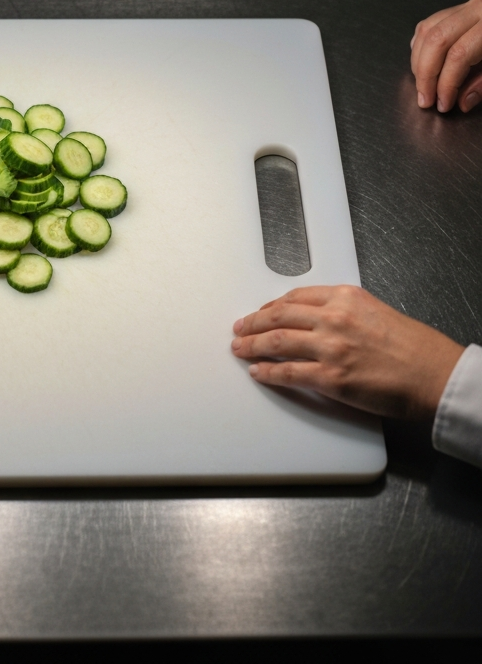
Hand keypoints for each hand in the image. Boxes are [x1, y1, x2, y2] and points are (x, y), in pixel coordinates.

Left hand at [231, 285, 463, 419]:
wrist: (436, 375)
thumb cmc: (414, 348)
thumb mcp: (375, 311)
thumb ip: (342, 310)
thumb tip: (313, 318)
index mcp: (345, 297)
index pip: (294, 297)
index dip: (270, 306)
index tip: (261, 312)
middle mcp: (334, 318)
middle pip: (278, 316)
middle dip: (252, 322)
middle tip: (239, 328)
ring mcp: (330, 348)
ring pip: (276, 342)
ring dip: (251, 345)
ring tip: (239, 348)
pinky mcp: (330, 378)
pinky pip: (287, 372)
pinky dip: (267, 372)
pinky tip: (258, 372)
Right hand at [410, 0, 481, 112]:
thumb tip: (462, 100)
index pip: (458, 56)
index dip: (447, 84)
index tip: (445, 104)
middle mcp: (480, 9)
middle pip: (436, 41)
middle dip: (426, 75)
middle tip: (426, 100)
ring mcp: (469, 5)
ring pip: (428, 31)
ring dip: (419, 62)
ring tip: (423, 85)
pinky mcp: (463, 8)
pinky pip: (431, 23)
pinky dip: (421, 44)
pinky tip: (424, 62)